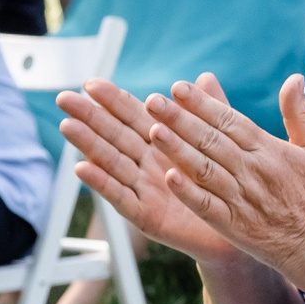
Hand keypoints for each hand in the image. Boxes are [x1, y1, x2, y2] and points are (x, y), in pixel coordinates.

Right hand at [57, 78, 238, 260]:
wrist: (239, 226)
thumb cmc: (224, 185)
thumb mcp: (220, 144)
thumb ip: (211, 113)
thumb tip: (205, 77)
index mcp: (163, 143)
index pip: (134, 117)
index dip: (114, 101)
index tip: (92, 83)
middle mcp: (147, 165)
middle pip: (114, 136)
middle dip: (89, 117)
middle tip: (65, 99)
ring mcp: (144, 190)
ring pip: (111, 163)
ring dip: (88, 145)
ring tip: (68, 126)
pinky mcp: (146, 216)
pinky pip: (122, 198)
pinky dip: (102, 183)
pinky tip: (83, 169)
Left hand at [143, 72, 304, 277]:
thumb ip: (301, 113)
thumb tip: (295, 78)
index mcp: (269, 150)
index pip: (230, 121)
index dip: (203, 103)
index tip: (178, 87)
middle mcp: (252, 171)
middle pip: (211, 140)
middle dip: (180, 119)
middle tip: (153, 101)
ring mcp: (240, 198)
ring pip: (204, 169)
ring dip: (178, 150)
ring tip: (153, 131)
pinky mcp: (232, 224)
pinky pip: (206, 205)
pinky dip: (188, 192)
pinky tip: (168, 178)